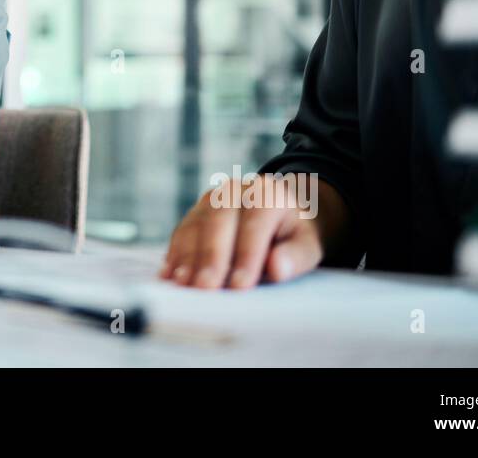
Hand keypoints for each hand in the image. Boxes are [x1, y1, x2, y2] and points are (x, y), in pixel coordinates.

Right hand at [159, 174, 332, 288]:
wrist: (277, 211)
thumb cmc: (292, 234)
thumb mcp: (307, 244)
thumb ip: (296, 256)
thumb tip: (278, 268)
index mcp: (268, 193)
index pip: (255, 223)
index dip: (247, 255)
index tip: (241, 285)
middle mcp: (235, 190)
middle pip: (219, 220)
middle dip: (211, 256)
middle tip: (206, 287)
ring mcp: (211, 198)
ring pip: (195, 225)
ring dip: (188, 257)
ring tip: (185, 285)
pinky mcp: (195, 211)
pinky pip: (181, 231)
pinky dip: (175, 254)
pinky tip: (170, 274)